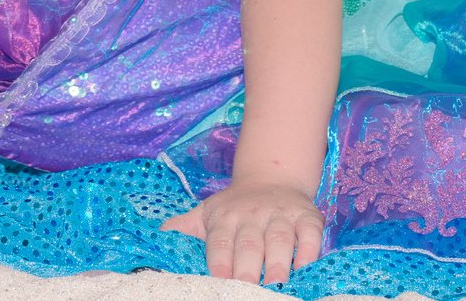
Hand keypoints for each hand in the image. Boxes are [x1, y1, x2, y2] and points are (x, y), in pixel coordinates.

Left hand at [161, 178, 324, 284]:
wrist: (272, 177)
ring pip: (280, 238)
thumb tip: (155, 239)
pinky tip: (305, 267)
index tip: (220, 281)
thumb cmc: (234, 207)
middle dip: (248, 267)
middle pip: (249, 243)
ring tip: (276, 284)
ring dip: (279, 261)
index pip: (220, 241)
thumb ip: (181, 228)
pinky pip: (310, 234)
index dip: (220, 262)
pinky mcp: (307, 217)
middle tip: (246, 288)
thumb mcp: (205, 213)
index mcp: (224, 217)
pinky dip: (309, 250)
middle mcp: (252, 215)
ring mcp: (281, 215)